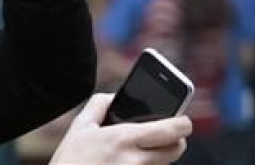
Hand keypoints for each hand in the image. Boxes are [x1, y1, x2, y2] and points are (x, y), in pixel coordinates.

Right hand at [50, 94, 191, 164]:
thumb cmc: (70, 161)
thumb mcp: (80, 126)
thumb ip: (99, 104)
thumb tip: (116, 96)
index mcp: (124, 138)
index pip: (170, 131)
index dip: (182, 124)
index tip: (184, 121)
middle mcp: (136, 161)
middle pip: (175, 150)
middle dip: (177, 140)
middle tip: (168, 135)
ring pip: (163, 164)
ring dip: (159, 155)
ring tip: (139, 150)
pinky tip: (125, 164)